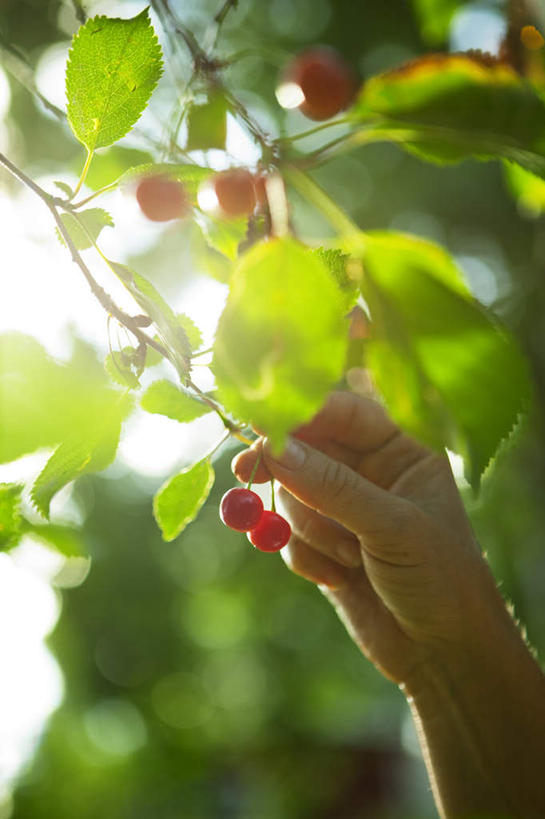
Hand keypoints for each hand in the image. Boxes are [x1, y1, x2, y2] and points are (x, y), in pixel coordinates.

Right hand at [233, 391, 500, 685]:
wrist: (443, 654)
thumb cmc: (438, 578)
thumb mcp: (392, 527)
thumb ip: (333, 486)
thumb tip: (274, 447)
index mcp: (403, 451)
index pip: (344, 413)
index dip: (302, 414)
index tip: (259, 423)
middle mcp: (371, 473)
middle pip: (307, 448)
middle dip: (284, 467)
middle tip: (246, 469)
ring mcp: (344, 510)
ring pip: (294, 494)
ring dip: (310, 528)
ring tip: (348, 558)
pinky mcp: (324, 546)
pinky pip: (290, 535)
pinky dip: (305, 556)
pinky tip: (339, 579)